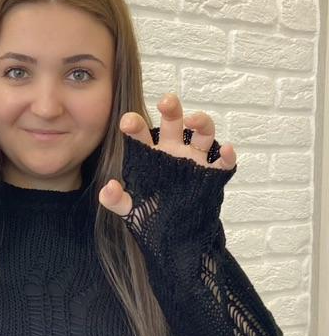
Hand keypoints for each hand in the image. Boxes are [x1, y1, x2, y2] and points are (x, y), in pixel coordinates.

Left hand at [98, 92, 236, 216]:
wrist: (176, 235)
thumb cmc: (152, 216)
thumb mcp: (132, 210)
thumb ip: (117, 201)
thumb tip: (107, 188)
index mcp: (151, 156)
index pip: (142, 135)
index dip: (136, 125)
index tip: (128, 122)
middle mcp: (174, 152)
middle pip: (174, 122)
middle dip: (171, 109)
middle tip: (166, 101)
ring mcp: (195, 161)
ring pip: (202, 133)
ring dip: (201, 122)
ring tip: (193, 121)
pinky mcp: (212, 175)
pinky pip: (223, 162)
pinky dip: (228, 154)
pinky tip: (226, 149)